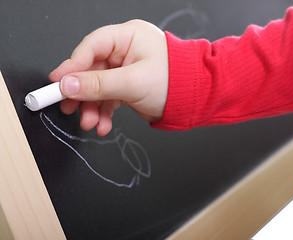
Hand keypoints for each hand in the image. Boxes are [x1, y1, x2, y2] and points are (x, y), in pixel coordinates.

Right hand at [49, 20, 168, 135]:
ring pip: (99, 87)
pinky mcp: (128, 86)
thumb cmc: (176, 82)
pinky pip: (109, 97)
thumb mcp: (133, 83)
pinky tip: (103, 124)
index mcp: (129, 37)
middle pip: (92, 69)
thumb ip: (98, 85)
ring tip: (90, 123)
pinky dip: (104, 112)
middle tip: (68, 107)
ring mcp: (126, 69)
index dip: (72, 65)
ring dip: (92, 107)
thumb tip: (68, 85)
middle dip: (82, 93)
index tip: (58, 82)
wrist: (197, 100)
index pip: (92, 47)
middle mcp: (126, 51)